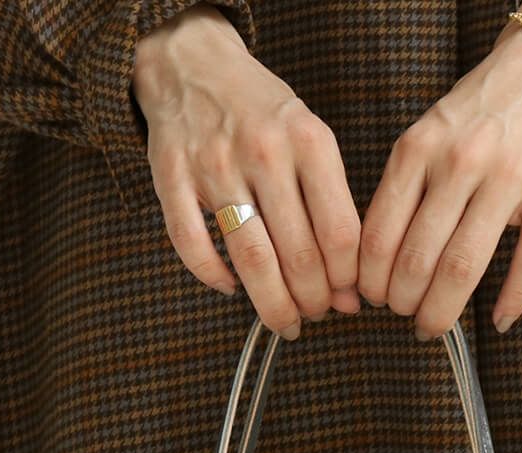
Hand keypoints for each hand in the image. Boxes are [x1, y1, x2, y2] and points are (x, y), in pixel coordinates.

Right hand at [133, 3, 361, 339]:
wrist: (192, 63)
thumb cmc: (263, 114)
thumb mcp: (311, 143)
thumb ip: (333, 213)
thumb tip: (350, 295)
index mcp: (309, 141)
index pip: (339, 234)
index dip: (345, 280)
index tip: (345, 297)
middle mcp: (264, 151)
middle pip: (298, 255)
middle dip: (312, 301)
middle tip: (314, 314)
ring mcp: (214, 164)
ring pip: (251, 258)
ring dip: (272, 304)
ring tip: (284, 320)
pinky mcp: (172, 176)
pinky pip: (192, 244)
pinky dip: (214, 278)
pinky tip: (232, 288)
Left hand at [357, 0, 521, 338]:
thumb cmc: (479, 115)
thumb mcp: (426, 137)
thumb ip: (404, 189)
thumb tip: (376, 263)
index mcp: (419, 149)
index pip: (380, 234)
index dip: (371, 280)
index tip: (372, 298)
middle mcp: (461, 161)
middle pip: (419, 258)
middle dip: (404, 302)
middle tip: (403, 316)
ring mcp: (511, 176)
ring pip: (464, 264)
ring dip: (442, 309)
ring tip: (433, 325)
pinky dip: (512, 299)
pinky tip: (498, 321)